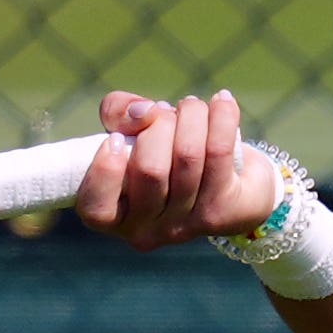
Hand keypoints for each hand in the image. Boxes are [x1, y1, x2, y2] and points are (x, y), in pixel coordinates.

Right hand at [85, 89, 282, 248]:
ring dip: (191, 115)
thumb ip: (117, 113)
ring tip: (193, 107)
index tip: (116, 138)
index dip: (105, 169)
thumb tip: (143, 112)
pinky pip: (218, 152)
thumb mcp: (131, 127)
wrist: (237, 179)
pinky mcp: (220, 213)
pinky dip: (221, 116)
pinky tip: (221, 102)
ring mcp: (184, 227)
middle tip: (167, 114)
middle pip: (149, 168)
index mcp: (114, 216)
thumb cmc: (167, 149)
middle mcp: (146, 230)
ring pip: (187, 155)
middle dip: (160, 124)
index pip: (96, 208)